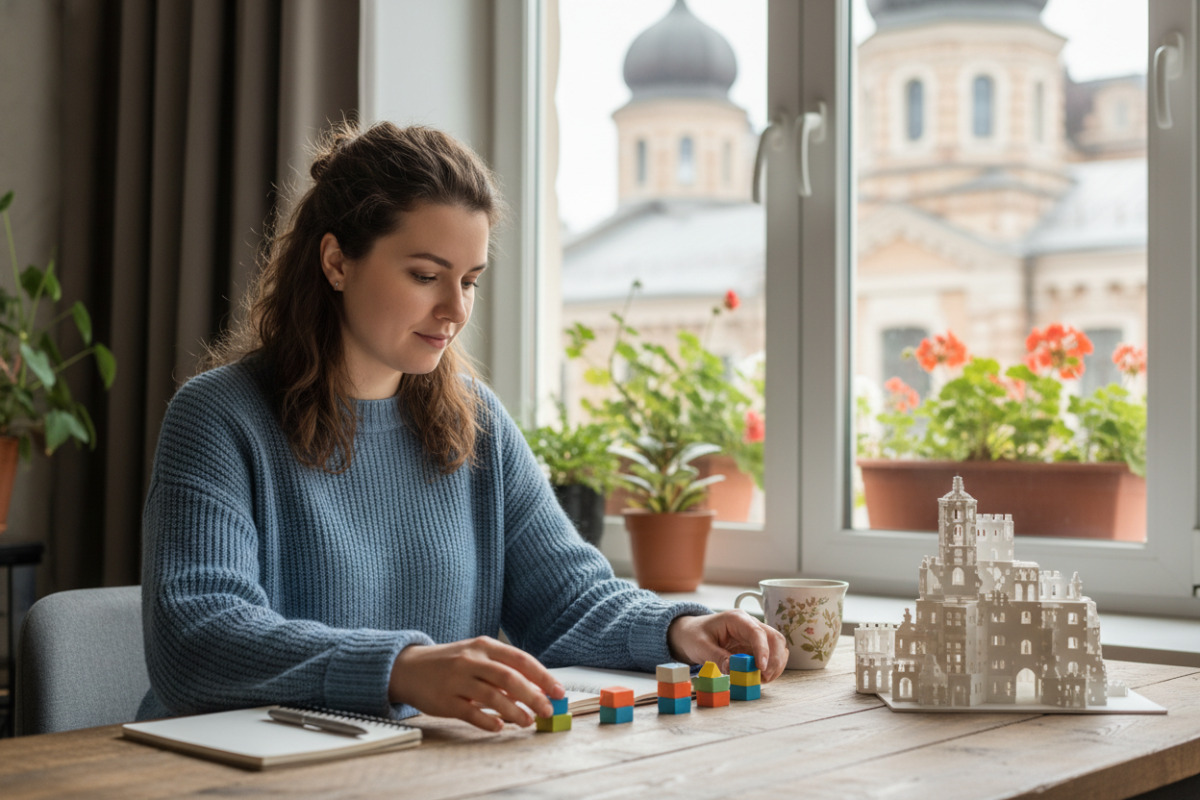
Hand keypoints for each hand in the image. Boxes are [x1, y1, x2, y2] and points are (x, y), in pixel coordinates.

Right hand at [388, 636, 564, 731]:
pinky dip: (487, 720)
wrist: (408, 667)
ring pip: (492, 696)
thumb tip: (536, 690)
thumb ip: (503, 670)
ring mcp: (457, 680)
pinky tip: (499, 727)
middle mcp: (472, 660)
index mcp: (484, 646)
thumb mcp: (477, 657)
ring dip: (514, 711)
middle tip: (547, 710)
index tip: (559, 691)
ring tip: (528, 722)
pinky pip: (470, 712)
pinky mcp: (444, 700)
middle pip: (509, 678)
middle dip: (533, 696)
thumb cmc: (451, 663)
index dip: (542, 676)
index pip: (520, 659)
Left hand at [666, 611, 787, 681]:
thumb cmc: (694, 636)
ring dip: (775, 665)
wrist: (691, 634)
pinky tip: (761, 677)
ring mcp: (755, 636)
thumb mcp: (700, 646)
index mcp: (736, 619)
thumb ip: (716, 656)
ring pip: (778, 647)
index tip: (761, 668)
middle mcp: (750, 624)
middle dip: (774, 659)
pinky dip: (771, 668)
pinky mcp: (755, 647)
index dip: (762, 650)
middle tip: (764, 677)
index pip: (757, 632)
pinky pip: (771, 656)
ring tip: (762, 679)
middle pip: (775, 638)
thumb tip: (732, 669)